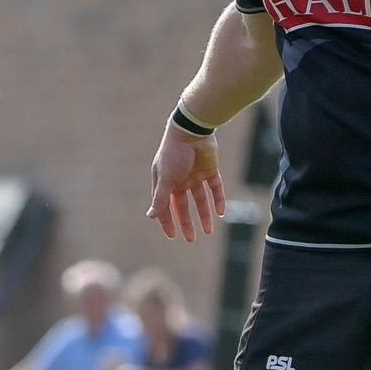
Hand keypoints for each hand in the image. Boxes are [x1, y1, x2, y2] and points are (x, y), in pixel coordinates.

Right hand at [148, 123, 225, 240]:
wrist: (192, 130)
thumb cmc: (174, 153)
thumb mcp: (165, 178)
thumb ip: (159, 198)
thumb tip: (150, 216)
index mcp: (165, 182)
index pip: (165, 206)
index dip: (168, 221)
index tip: (173, 236)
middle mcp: (180, 180)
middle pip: (183, 206)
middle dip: (187, 222)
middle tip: (191, 239)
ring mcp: (195, 175)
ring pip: (200, 199)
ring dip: (204, 215)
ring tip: (208, 231)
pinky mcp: (210, 169)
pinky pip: (215, 188)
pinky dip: (218, 200)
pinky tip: (221, 212)